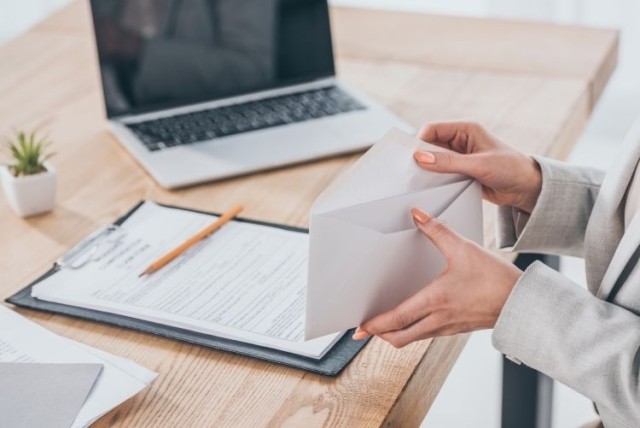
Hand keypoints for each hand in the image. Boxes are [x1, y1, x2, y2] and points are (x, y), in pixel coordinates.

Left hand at [353, 208, 521, 347]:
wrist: (523, 302)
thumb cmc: (495, 278)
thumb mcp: (463, 249)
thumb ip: (437, 230)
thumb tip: (417, 214)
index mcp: (435, 301)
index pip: (396, 319)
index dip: (375, 325)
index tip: (360, 327)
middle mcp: (438, 319)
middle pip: (399, 338)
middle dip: (379, 334)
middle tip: (364, 328)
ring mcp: (447, 327)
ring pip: (412, 339)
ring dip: (395, 333)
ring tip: (382, 324)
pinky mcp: (456, 328)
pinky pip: (426, 334)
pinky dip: (412, 330)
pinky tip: (411, 317)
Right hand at [414, 121, 541, 213]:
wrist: (526, 188)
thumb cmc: (510, 168)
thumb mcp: (478, 165)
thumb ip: (448, 162)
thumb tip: (420, 158)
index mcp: (465, 129)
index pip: (432, 129)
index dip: (419, 141)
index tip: (411, 159)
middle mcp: (460, 141)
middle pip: (430, 145)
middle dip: (421, 158)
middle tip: (411, 173)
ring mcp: (459, 157)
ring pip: (433, 161)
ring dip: (428, 171)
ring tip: (419, 183)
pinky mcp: (459, 172)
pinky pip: (440, 174)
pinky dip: (434, 181)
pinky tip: (430, 189)